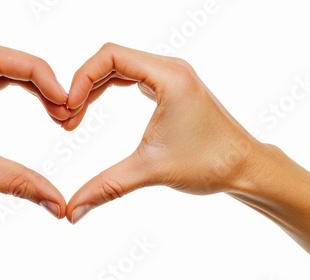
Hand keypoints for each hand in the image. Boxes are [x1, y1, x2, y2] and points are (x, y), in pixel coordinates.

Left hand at [0, 46, 68, 216]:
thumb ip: (20, 183)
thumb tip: (58, 202)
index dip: (36, 72)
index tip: (60, 97)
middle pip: (4, 61)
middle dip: (39, 80)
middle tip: (64, 106)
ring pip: (1, 71)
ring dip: (32, 85)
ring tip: (57, 107)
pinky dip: (20, 91)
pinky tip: (38, 103)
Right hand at [65, 43, 260, 223]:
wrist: (244, 167)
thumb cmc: (209, 164)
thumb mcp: (150, 171)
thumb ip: (106, 187)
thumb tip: (71, 212)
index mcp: (168, 76)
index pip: (110, 56)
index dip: (81, 78)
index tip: (67, 108)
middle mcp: (170, 68)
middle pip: (110, 58)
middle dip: (83, 84)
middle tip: (65, 117)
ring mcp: (171, 75)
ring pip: (119, 66)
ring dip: (93, 88)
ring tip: (74, 117)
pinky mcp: (170, 86)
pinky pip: (130, 76)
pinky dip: (108, 89)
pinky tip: (93, 108)